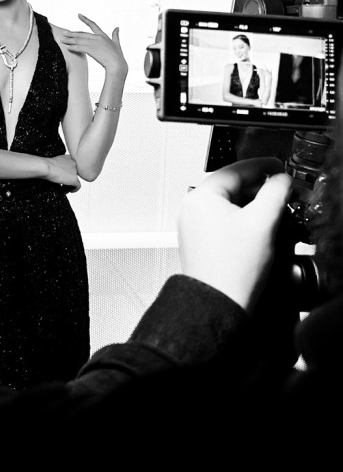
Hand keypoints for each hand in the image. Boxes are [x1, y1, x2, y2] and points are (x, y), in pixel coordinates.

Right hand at [44, 154, 81, 191]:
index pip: (72, 166)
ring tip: (65, 187)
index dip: (68, 172)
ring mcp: (75, 171)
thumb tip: (59, 171)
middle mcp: (74, 163)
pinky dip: (74, 189)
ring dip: (70, 184)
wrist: (46, 167)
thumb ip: (60, 165)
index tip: (63, 176)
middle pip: (75, 172)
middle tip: (63, 182)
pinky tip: (70, 191)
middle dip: (69, 178)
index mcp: (69, 158)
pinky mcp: (74, 179)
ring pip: (75, 179)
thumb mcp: (55, 162)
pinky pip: (78, 186)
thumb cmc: (47, 165)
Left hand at [60, 15, 127, 78]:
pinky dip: (73, 47)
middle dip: (72, 34)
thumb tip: (117, 28)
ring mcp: (93, 43)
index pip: (93, 25)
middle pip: (82, 34)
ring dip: (69, 40)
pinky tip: (67, 47)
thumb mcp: (117, 43)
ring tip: (62, 40)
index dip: (85, 20)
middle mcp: (97, 37)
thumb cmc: (117, 56)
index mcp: (102, 35)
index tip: (79, 15)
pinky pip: (79, 48)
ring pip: (78, 40)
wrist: (117, 64)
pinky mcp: (91, 50)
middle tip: (64, 33)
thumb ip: (115, 35)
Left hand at [179, 158, 291, 311]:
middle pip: (232, 186)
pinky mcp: (201, 241)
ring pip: (229, 204)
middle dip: (259, 189)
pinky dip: (243, 219)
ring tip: (272, 212)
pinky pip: (224, 220)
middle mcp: (192, 208)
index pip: (236, 169)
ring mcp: (194, 225)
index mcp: (200, 197)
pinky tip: (258, 229)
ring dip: (252, 205)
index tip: (278, 167)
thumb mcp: (262, 222)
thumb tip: (280, 180)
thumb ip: (275, 193)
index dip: (263, 167)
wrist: (219, 304)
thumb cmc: (232, 270)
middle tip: (281, 192)